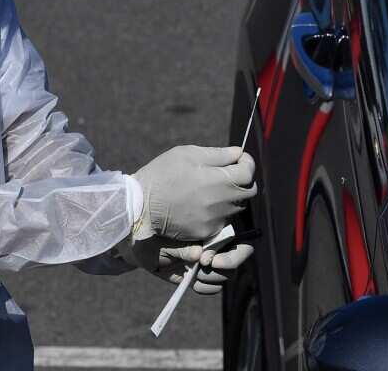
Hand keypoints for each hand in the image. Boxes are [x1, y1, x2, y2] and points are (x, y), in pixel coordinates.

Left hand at [118, 235, 254, 294]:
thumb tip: (200, 255)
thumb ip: (187, 245)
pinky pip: (210, 288)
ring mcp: (209, 264)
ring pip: (224, 279)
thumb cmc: (159, 228)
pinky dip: (202, 287)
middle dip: (217, 270)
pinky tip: (189, 279)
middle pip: (234, 267)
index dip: (232, 257)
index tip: (209, 260)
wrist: (141, 239)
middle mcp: (218, 249)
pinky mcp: (198, 277)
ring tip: (191, 270)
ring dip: (208, 278)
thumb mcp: (172, 234)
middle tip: (199, 266)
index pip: (243, 247)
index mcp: (218, 232)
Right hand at [132, 146, 256, 241]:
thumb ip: (217, 154)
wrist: (138, 206)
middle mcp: (221, 203)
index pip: (249, 173)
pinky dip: (218, 211)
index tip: (239, 159)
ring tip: (212, 188)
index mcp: (218, 181)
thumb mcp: (186, 154)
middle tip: (228, 173)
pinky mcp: (206, 233)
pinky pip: (222, 220)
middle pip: (248, 193)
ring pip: (236, 208)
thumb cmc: (161, 174)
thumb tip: (239, 153)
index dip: (247, 163)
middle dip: (243, 180)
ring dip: (231, 196)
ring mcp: (214, 221)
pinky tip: (202, 203)